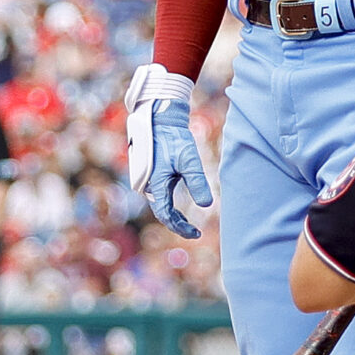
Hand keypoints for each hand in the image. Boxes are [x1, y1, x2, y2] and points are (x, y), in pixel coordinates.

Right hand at [125, 65, 212, 238]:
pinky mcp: (152, 175)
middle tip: (196, 232)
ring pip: (160, 205)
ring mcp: (148, 181)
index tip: (196, 234)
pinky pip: (160, 196)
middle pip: (162, 213)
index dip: (180, 227)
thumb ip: (197, 182)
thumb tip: (207, 205)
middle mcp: (147, 186)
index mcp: (154, 185)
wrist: (160, 120)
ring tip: (190, 224)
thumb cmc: (174, 139)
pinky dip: (170, 206)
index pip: (166, 215)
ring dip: (174, 216)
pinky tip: (181, 209)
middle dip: (178, 224)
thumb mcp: (189, 160)